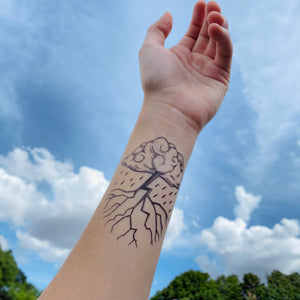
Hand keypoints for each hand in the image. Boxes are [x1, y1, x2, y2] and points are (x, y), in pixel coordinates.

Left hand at [139, 1, 232, 132]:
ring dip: (219, 26)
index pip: (193, 34)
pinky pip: (225, 54)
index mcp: (179, 57)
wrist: (169, 108)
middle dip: (211, 18)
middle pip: (207, 36)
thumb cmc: (156, 80)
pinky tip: (215, 28)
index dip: (197, 18)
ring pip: (219, 43)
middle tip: (212, 3)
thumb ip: (157, 30)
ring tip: (215, 14)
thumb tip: (168, 14)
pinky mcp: (221, 78)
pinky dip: (223, 39)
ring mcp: (208, 71)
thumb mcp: (149, 50)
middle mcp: (194, 63)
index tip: (200, 3)